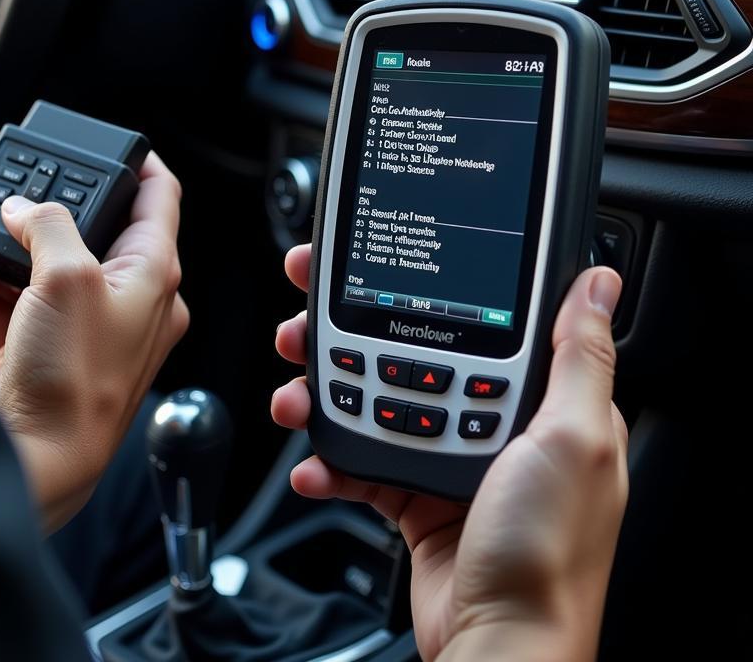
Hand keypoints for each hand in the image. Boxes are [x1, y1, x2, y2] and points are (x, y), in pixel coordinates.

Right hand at [0, 152, 188, 531]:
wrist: (37, 460)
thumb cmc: (75, 380)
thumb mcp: (65, 277)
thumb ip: (46, 223)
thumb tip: (25, 208)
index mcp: (152, 275)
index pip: (159, 199)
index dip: (138, 164)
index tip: (109, 144)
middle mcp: (127, 300)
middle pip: (81, 232)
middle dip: (29, 216)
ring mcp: (86, 328)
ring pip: (39, 269)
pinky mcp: (47, 352)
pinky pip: (14, 307)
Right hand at [271, 245, 626, 661]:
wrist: (500, 647)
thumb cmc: (546, 554)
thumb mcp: (573, 440)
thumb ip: (578, 357)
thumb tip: (596, 282)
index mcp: (538, 402)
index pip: (473, 322)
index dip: (420, 289)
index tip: (372, 269)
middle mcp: (494, 425)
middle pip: (409, 354)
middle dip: (348, 336)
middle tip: (303, 325)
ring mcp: (450, 460)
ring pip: (376, 403)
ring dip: (326, 396)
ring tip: (295, 397)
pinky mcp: (415, 498)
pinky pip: (363, 463)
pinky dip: (331, 463)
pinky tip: (313, 465)